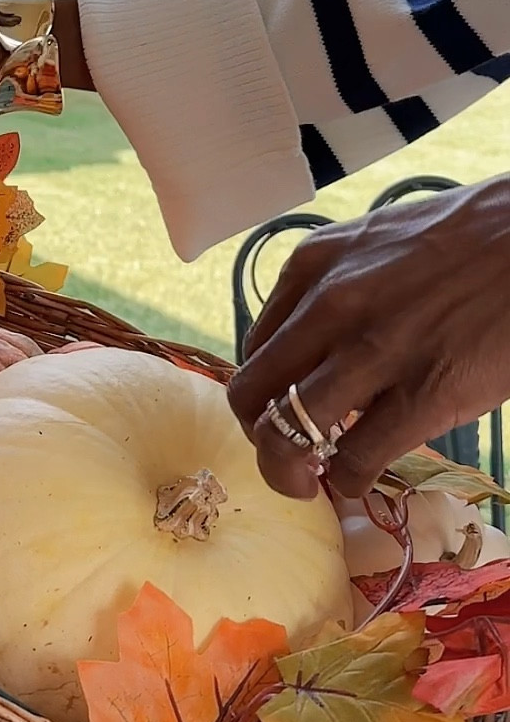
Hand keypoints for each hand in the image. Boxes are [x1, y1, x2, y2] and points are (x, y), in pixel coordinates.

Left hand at [227, 176, 509, 499]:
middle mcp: (329, 306)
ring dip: (290, 471)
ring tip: (311, 482)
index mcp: (313, 264)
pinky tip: (360, 478)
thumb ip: (337, 288)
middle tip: (284, 458)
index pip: (255, 348)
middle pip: (252, 395)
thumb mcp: (378, 243)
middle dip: (259, 438)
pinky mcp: (423, 394)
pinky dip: (349, 481)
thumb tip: (315, 349)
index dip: (264, 391)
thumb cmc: (470, 239)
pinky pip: (357, 460)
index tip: (283, 410)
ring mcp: (373, 352)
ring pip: (288, 434)